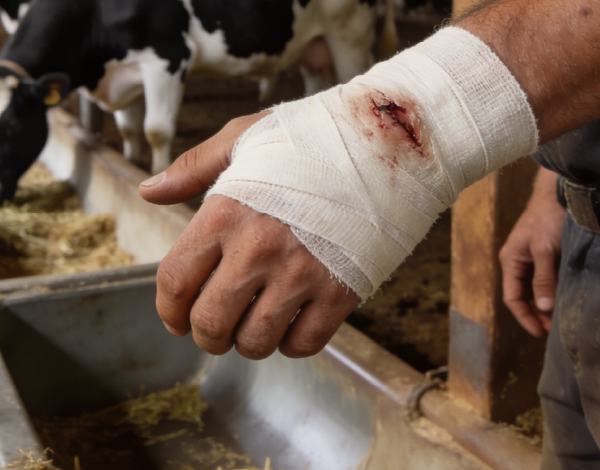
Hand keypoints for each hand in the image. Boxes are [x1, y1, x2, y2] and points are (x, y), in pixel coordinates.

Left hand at [139, 113, 359, 359]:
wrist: (387, 144)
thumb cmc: (313, 140)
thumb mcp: (245, 138)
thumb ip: (193, 168)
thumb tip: (150, 192)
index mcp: (227, 210)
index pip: (176, 279)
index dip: (168, 308)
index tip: (174, 318)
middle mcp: (260, 247)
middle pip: (210, 322)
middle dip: (204, 336)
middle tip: (213, 330)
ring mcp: (303, 273)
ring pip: (256, 342)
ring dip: (246, 344)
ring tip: (252, 326)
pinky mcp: (342, 291)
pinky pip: (305, 344)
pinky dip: (291, 345)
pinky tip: (291, 323)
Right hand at [499, 168, 565, 336]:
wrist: (559, 191)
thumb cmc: (548, 218)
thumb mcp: (545, 250)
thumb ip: (543, 279)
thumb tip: (544, 308)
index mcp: (510, 261)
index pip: (512, 298)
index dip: (525, 317)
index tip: (540, 332)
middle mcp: (517, 261)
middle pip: (523, 295)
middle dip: (536, 314)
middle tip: (553, 329)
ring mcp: (531, 257)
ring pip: (534, 288)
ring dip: (544, 304)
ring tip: (558, 317)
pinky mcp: (544, 253)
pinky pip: (544, 278)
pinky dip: (551, 291)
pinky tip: (561, 297)